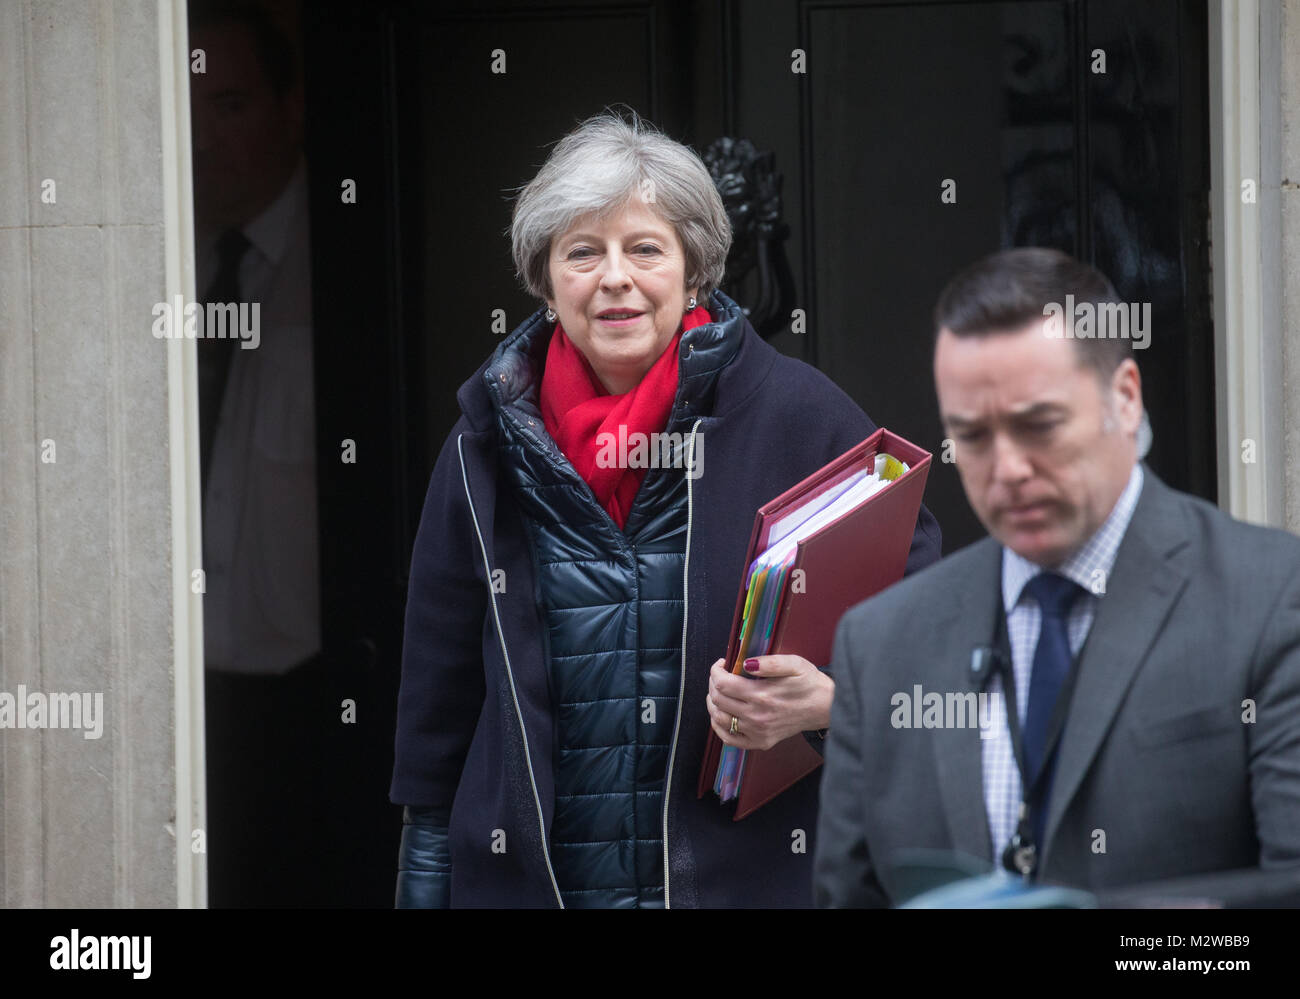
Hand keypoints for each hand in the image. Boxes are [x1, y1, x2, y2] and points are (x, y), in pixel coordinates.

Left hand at [706, 655, 833, 750]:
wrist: (824, 707)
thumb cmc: (809, 683)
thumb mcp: (794, 664)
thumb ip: (769, 662)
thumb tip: (746, 664)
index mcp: (762, 695)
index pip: (723, 684)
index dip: (716, 671)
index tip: (722, 664)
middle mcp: (757, 716)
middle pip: (718, 700)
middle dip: (713, 683)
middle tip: (721, 675)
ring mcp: (757, 732)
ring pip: (719, 718)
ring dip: (713, 703)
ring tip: (719, 692)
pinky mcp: (760, 742)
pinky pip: (729, 738)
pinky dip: (718, 726)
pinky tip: (720, 715)